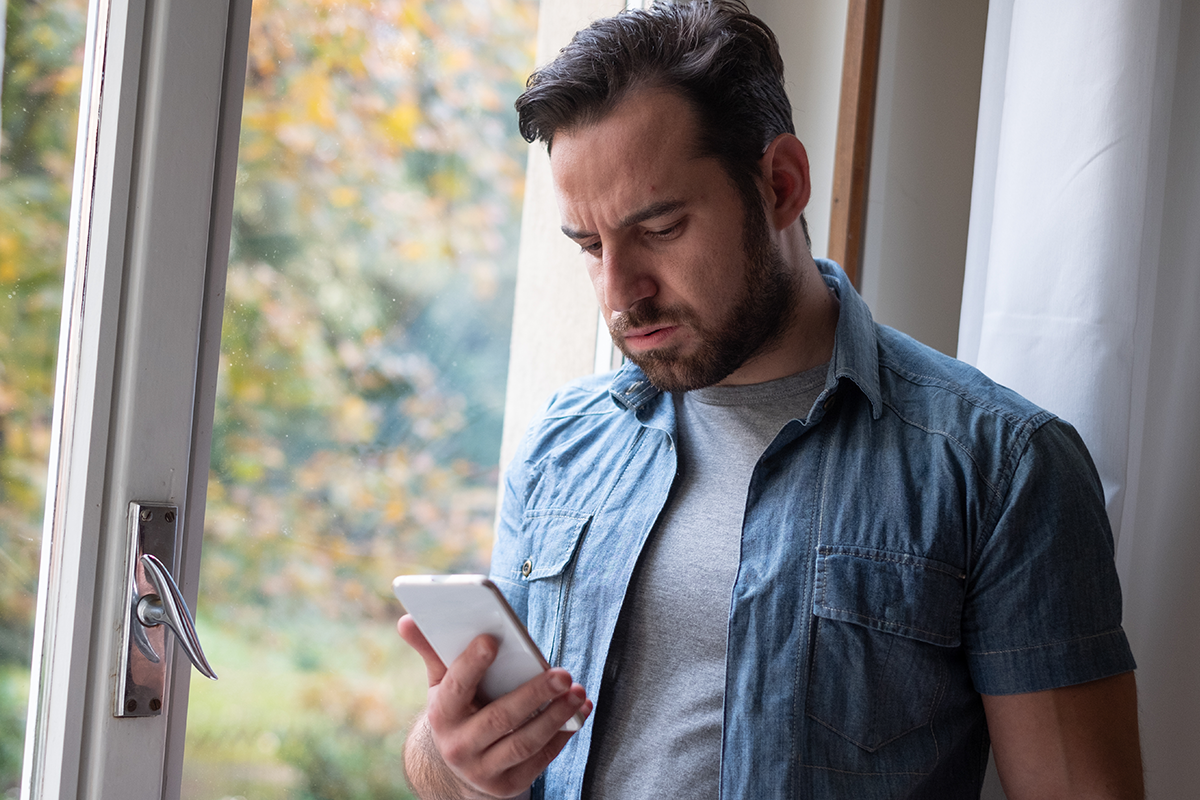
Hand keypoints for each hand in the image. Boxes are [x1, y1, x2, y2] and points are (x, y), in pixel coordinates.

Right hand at [398, 614, 591, 798]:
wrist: (461, 762)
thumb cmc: (458, 709)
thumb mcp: (442, 683)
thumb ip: (432, 651)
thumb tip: (407, 619)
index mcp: (441, 714)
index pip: (455, 687)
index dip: (471, 664)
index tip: (492, 639)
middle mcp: (458, 746)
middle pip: (500, 718)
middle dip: (534, 694)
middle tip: (562, 674)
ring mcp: (483, 769)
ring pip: (524, 743)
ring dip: (555, 717)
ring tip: (577, 692)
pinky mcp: (507, 785)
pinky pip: (539, 760)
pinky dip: (562, 736)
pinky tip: (578, 712)